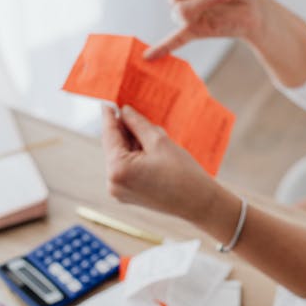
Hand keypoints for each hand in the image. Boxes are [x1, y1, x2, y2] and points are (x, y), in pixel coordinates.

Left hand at [101, 105, 214, 222]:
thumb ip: (137, 124)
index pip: (109, 135)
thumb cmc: (183, 172)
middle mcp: (113, 183)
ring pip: (120, 157)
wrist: (199, 203)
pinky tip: (150, 148)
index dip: (108, 117)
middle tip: (133, 112)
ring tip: (151, 134)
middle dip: (124, 130)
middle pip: (113, 147)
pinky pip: (126, 168)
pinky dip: (134, 156)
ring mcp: (119, 191)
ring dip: (131, 143)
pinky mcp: (127, 195)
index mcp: (118, 169)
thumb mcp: (159, 141)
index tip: (106, 102)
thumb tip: (124, 111)